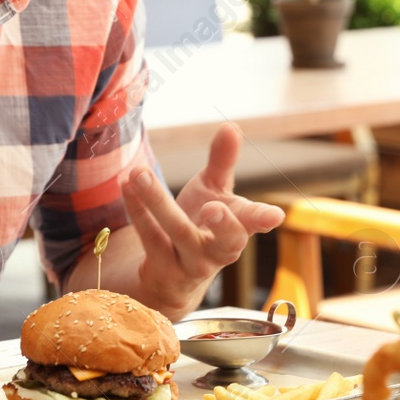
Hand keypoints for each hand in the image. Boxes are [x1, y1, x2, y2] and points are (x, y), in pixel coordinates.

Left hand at [121, 123, 284, 313]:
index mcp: (239, 229)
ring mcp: (192, 264)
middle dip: (222, 223)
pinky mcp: (164, 270)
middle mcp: (220, 251)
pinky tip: (126, 184)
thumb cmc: (203, 223)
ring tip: (138, 172)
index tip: (273, 216)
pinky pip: (151, 238)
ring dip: (156, 200)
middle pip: (225, 239)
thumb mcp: (214, 191)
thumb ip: (223, 161)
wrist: (174, 273)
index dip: (264, 219)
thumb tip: (231, 126)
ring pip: (178, 233)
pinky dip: (137, 209)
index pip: (254, 223)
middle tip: (212, 207)